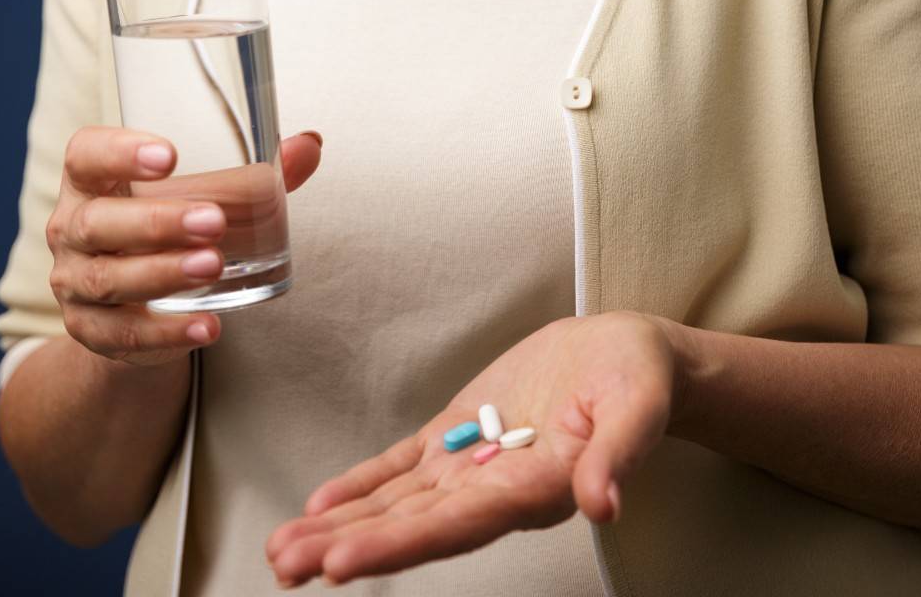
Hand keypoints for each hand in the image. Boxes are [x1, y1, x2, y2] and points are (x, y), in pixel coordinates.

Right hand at [46, 126, 322, 365]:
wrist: (128, 303)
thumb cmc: (166, 225)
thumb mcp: (198, 195)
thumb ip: (252, 173)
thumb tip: (309, 145)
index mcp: (91, 181)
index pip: (85, 155)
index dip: (119, 151)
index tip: (170, 155)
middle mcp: (71, 229)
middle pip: (98, 222)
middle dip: (158, 222)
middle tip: (215, 221)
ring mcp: (75, 284)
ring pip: (109, 279)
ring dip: (163, 273)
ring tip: (215, 266)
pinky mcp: (92, 332)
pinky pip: (125, 336)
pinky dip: (167, 333)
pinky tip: (209, 325)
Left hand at [266, 310, 680, 588]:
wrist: (627, 356)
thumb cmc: (638, 381)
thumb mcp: (637, 407)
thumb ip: (617, 454)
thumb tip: (603, 504)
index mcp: (536, 489)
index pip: (456, 525)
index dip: (398, 545)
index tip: (341, 564)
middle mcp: (494, 489)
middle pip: (412, 524)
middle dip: (348, 545)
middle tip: (285, 563)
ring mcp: (472, 463)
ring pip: (397, 502)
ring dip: (340, 525)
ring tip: (282, 551)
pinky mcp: (461, 432)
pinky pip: (404, 465)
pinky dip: (363, 484)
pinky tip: (321, 504)